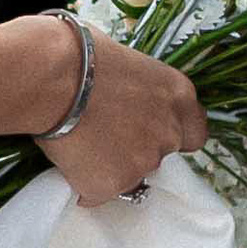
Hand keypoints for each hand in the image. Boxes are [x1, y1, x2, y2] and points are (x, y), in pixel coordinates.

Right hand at [25, 16, 204, 207]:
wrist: (50, 77)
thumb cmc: (81, 56)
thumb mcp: (128, 63)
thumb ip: (142, 91)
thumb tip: (128, 99)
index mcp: (178, 96)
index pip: (195, 133)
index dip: (172, 134)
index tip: (151, 131)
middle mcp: (169, 133)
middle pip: (160, 155)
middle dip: (137, 150)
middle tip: (107, 136)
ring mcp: (143, 163)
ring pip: (129, 175)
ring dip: (110, 166)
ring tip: (80, 142)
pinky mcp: (113, 185)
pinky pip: (97, 191)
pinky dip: (83, 182)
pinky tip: (67, 157)